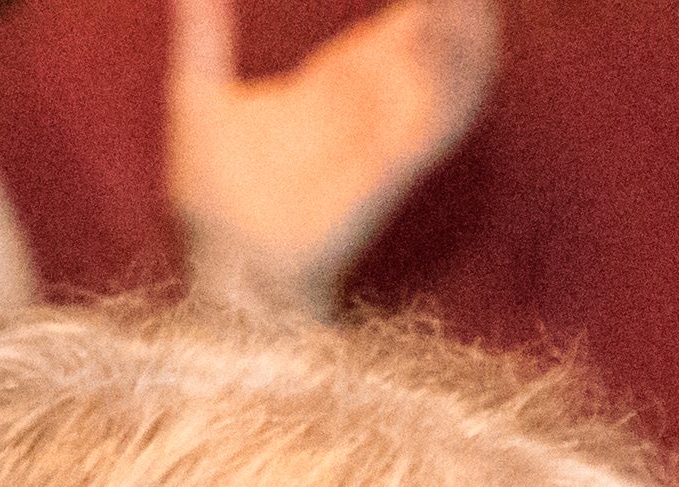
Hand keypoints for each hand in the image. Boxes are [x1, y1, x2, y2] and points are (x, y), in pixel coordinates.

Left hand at [171, 0, 499, 322]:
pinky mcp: (385, 177)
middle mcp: (373, 114)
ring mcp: (385, 145)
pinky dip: (453, 91)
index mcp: (340, 89)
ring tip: (479, 2)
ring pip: (452, 85)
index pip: (400, 30)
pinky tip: (460, 53)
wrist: (224, 267)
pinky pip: (433, 131)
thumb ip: (203, 33)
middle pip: (439, 49)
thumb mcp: (200, 93)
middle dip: (461, 11)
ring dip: (471, 42)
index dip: (426, 0)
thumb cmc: (215, 198)